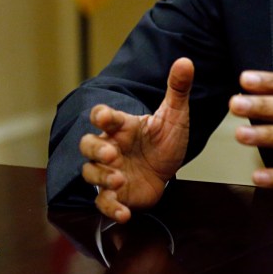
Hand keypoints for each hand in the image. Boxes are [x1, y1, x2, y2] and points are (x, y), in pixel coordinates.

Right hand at [79, 58, 193, 221]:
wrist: (169, 169)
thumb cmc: (165, 139)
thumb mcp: (175, 115)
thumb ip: (178, 89)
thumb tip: (186, 60)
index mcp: (122, 126)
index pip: (102, 116)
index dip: (101, 115)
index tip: (105, 117)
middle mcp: (110, 148)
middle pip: (86, 145)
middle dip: (95, 150)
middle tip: (111, 154)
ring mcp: (110, 171)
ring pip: (90, 174)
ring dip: (102, 178)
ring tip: (120, 179)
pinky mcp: (116, 194)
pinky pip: (103, 203)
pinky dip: (111, 209)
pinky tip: (124, 212)